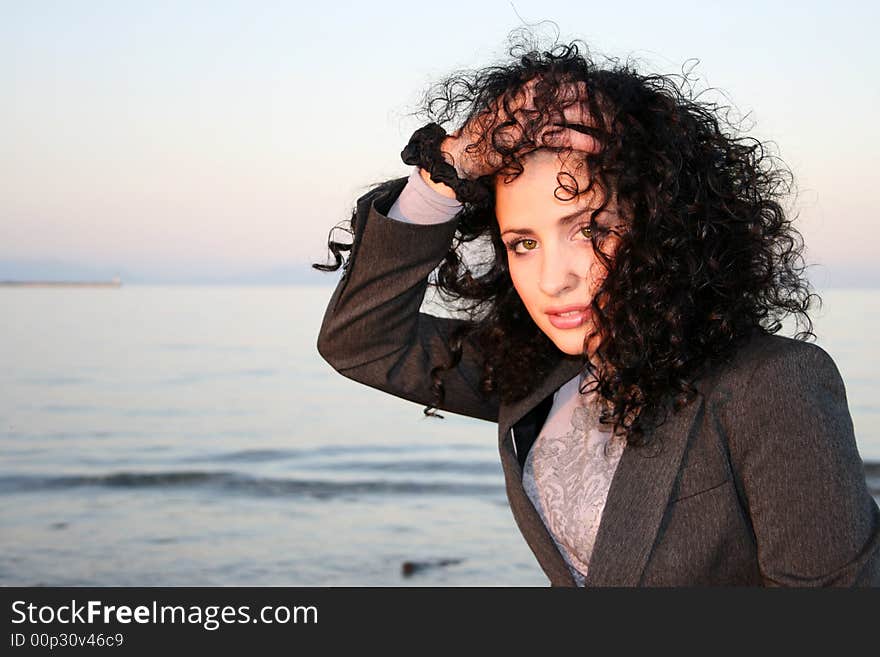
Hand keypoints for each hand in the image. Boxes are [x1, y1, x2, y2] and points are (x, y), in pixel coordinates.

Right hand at [440, 78, 600, 179]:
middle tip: (617, 116)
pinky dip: (585, 141)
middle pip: (578, 92)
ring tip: (615, 131)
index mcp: (528, 84)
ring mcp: (530, 114)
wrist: (464, 153)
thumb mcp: (512, 111)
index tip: (607, 100)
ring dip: (599, 122)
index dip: (592, 89)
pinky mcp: (529, 136)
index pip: (569, 79)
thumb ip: (535, 104)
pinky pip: (564, 135)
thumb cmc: (489, 134)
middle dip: (601, 104)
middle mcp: (531, 94)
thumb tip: (563, 105)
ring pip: (576, 111)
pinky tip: (599, 147)